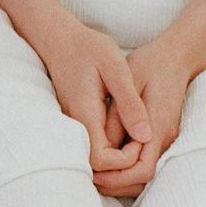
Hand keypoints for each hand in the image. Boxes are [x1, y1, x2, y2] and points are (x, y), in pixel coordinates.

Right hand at [36, 15, 152, 173]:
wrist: (60, 37)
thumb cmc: (89, 47)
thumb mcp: (116, 67)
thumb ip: (130, 102)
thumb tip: (145, 136)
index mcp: (85, 114)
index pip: (102, 160)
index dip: (125, 161)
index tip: (142, 140)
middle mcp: (76, 124)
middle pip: (97, 168)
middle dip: (124, 169)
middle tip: (145, 148)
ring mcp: (74, 124)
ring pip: (94, 161)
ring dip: (118, 163)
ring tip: (140, 145)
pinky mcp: (77, 121)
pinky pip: (92, 147)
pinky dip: (112, 153)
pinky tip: (128, 137)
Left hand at [92, 37, 193, 196]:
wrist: (176, 56)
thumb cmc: (149, 65)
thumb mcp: (127, 82)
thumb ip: (118, 114)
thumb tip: (106, 144)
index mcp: (158, 125)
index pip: (143, 169)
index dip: (119, 177)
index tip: (96, 174)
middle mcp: (166, 137)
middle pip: (144, 179)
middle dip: (118, 184)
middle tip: (91, 178)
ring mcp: (167, 137)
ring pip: (146, 173)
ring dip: (123, 178)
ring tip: (96, 172)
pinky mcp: (164, 134)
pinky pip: (148, 160)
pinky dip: (129, 168)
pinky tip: (110, 160)